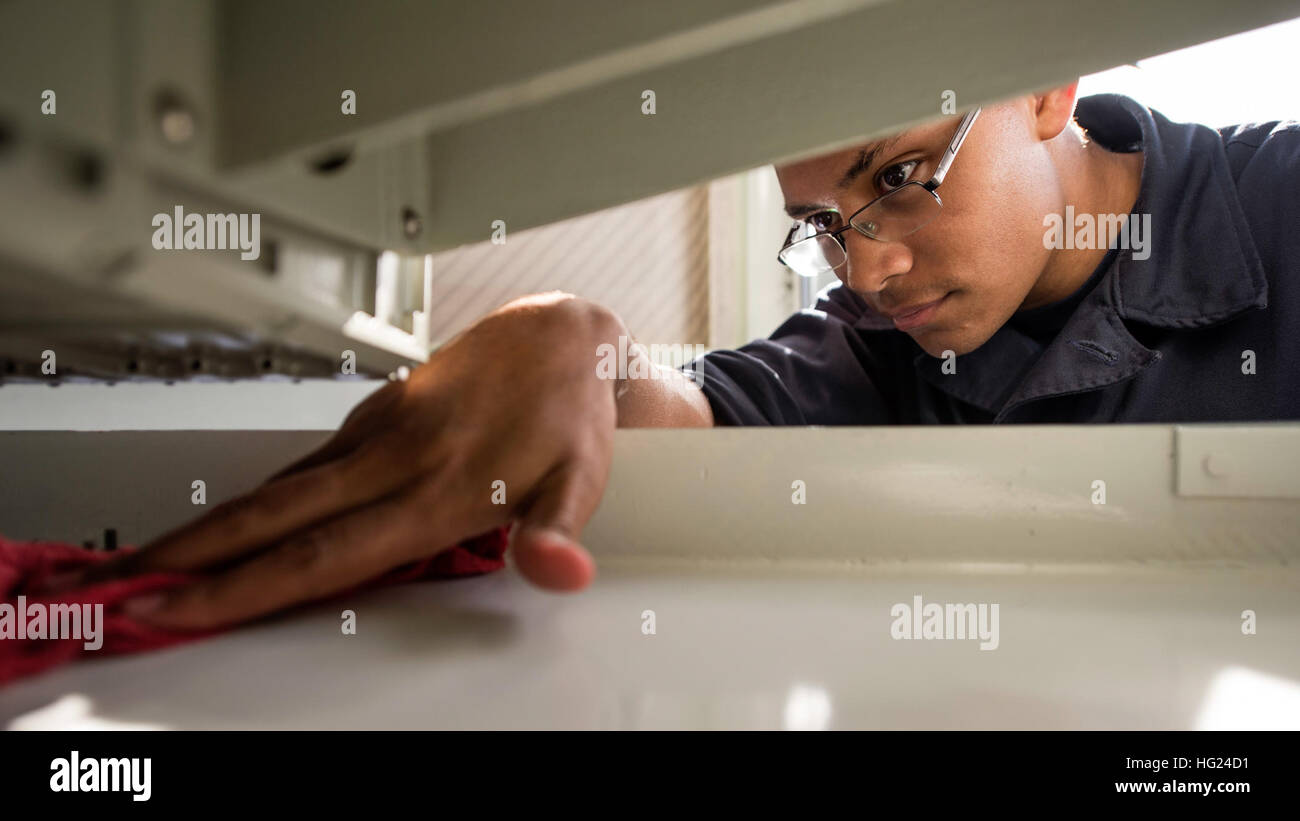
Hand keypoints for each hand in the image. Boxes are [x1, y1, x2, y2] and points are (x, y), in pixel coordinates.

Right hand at [52, 294, 622, 629]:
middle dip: (187, 560)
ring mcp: (376, 434)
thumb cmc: (568, 412)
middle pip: (271, 519)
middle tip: (115, 590)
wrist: (560, 337)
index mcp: (434, 490)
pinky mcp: (373, 414)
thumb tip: (557, 573)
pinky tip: (226, 523)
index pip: (320, 555)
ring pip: (275, 489)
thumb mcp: (582, 479)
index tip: (179, 609)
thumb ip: (556, 533)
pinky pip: (298, 466)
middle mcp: (392, 461)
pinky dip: (250, 500)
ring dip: (206, 530)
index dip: (243, 588)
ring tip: (147, 562)